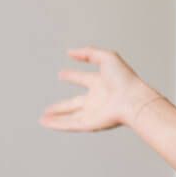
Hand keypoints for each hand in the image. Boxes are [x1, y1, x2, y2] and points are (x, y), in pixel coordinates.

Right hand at [40, 46, 161, 131]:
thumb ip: (88, 53)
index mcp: (101, 83)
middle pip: (74, 103)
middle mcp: (96, 99)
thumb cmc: (124, 79)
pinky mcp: (90, 123)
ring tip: (42, 118)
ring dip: (56, 117)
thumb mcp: (107, 57)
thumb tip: (70, 52)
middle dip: (61, 106)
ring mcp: (93, 112)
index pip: (83, 79)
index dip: (72, 76)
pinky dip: (57, 124)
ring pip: (70, 116)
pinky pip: (70, 124)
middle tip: (48, 108)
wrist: (133, 100)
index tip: (61, 74)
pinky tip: (46, 123)